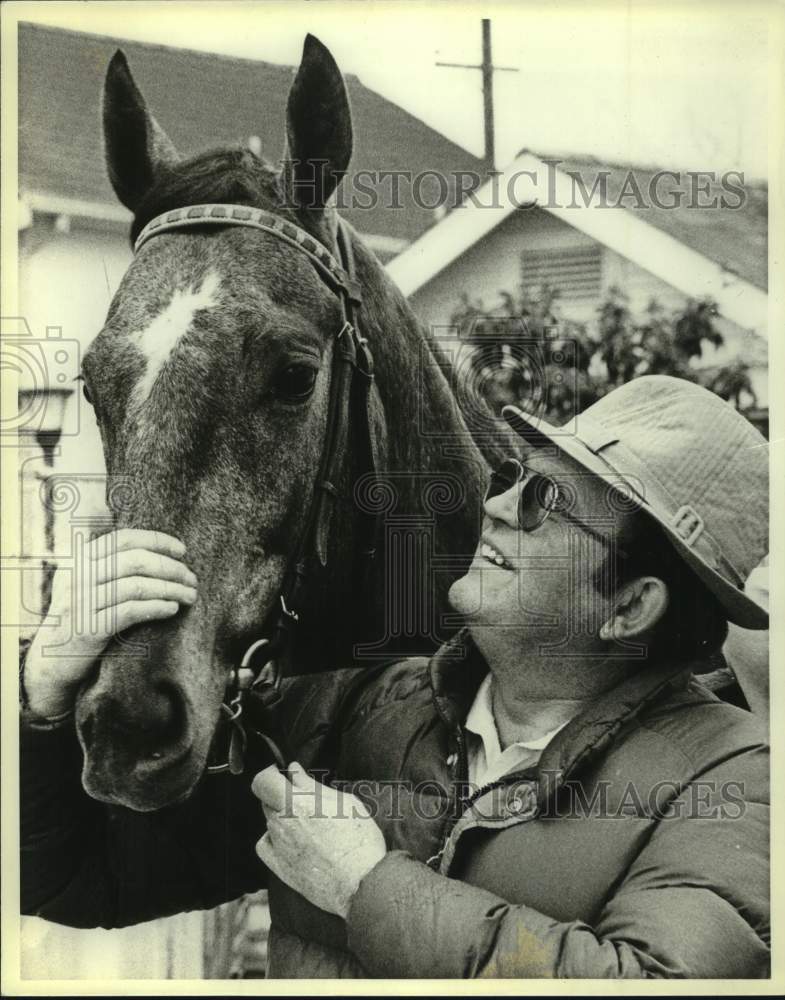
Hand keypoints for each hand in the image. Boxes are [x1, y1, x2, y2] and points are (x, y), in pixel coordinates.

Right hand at [23, 528, 196, 718]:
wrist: (50, 662)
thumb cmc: (79, 619)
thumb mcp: (85, 583)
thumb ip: (109, 564)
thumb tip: (157, 551)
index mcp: (79, 559)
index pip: (124, 538)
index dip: (157, 540)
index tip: (182, 551)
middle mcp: (78, 577)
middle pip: (136, 561)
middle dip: (171, 568)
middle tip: (192, 579)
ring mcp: (81, 602)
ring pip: (137, 585)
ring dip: (171, 589)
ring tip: (189, 596)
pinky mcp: (89, 629)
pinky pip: (131, 611)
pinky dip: (157, 608)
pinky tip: (172, 609)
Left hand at [252, 762, 386, 919]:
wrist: (362, 883)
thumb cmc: (359, 840)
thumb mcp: (344, 802)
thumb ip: (312, 785)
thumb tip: (294, 771)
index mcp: (296, 803)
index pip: (263, 781)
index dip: (269, 774)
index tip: (281, 774)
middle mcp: (281, 823)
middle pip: (266, 800)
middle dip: (281, 794)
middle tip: (304, 799)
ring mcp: (278, 847)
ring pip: (270, 821)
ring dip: (282, 816)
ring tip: (308, 824)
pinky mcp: (279, 867)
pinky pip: (265, 845)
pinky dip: (273, 838)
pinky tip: (291, 840)